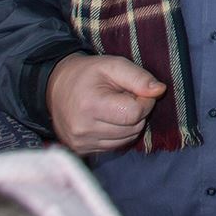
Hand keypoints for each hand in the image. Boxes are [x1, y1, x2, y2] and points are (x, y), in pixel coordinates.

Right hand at [47, 53, 165, 154]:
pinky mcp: (81, 150)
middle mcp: (83, 129)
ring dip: (129, 124)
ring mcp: (81, 143)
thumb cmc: (88, 74)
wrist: (56, 87)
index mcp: (90, 105)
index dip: (145, 101)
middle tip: (124, 97)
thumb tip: (160, 91)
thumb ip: (139, 77)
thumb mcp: (113, 65)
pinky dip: (119, 133)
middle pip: (133, 128)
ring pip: (126, 139)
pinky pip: (114, 146)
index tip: (138, 91)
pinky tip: (108, 119)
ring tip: (115, 107)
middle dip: (137, 111)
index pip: (135, 113)